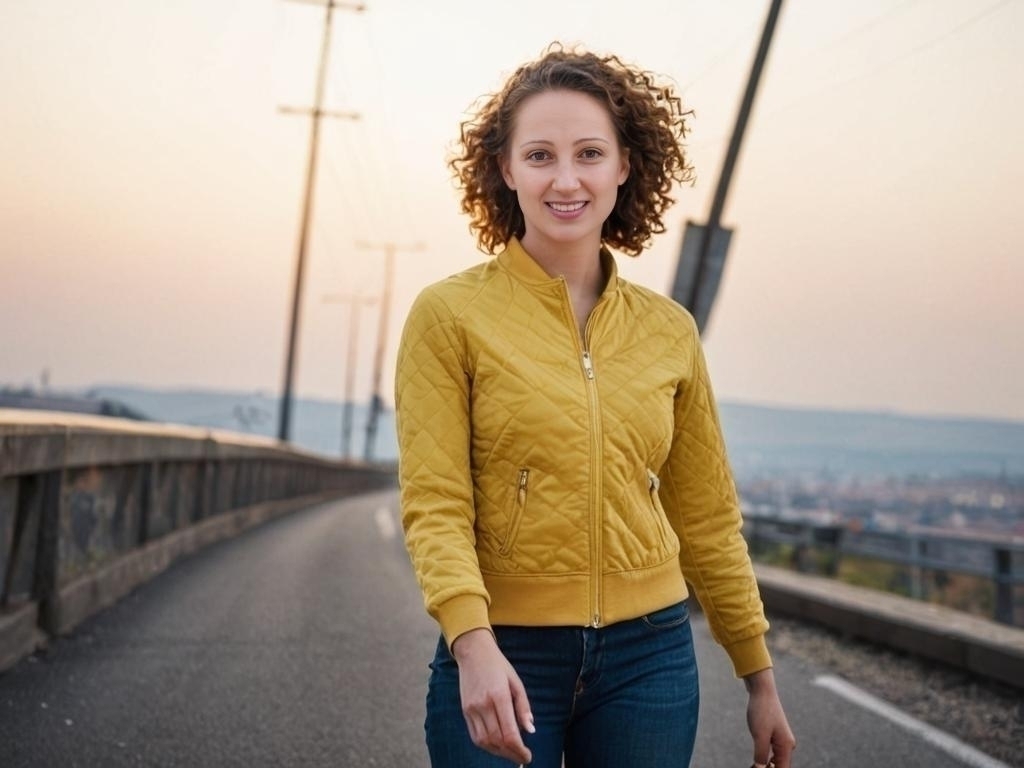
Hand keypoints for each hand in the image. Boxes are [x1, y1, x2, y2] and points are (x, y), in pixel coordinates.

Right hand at [452, 628, 535, 763]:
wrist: (473, 652)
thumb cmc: (499, 666)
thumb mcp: (516, 682)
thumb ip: (523, 707)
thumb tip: (530, 730)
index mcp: (499, 696)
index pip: (509, 733)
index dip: (519, 750)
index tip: (528, 756)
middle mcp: (483, 705)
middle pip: (497, 740)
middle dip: (511, 754)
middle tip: (523, 758)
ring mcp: (471, 709)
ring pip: (484, 741)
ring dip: (499, 752)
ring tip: (511, 754)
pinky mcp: (465, 711)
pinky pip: (475, 736)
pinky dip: (487, 745)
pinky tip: (497, 746)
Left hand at [744, 668, 795, 767]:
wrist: (761, 690)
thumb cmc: (761, 711)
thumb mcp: (759, 735)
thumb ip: (761, 755)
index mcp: (786, 746)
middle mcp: (787, 744)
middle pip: (779, 766)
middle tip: (751, 766)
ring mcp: (781, 739)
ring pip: (775, 761)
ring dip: (765, 766)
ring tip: (753, 766)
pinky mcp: (774, 735)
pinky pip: (772, 753)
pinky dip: (764, 759)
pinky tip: (755, 760)